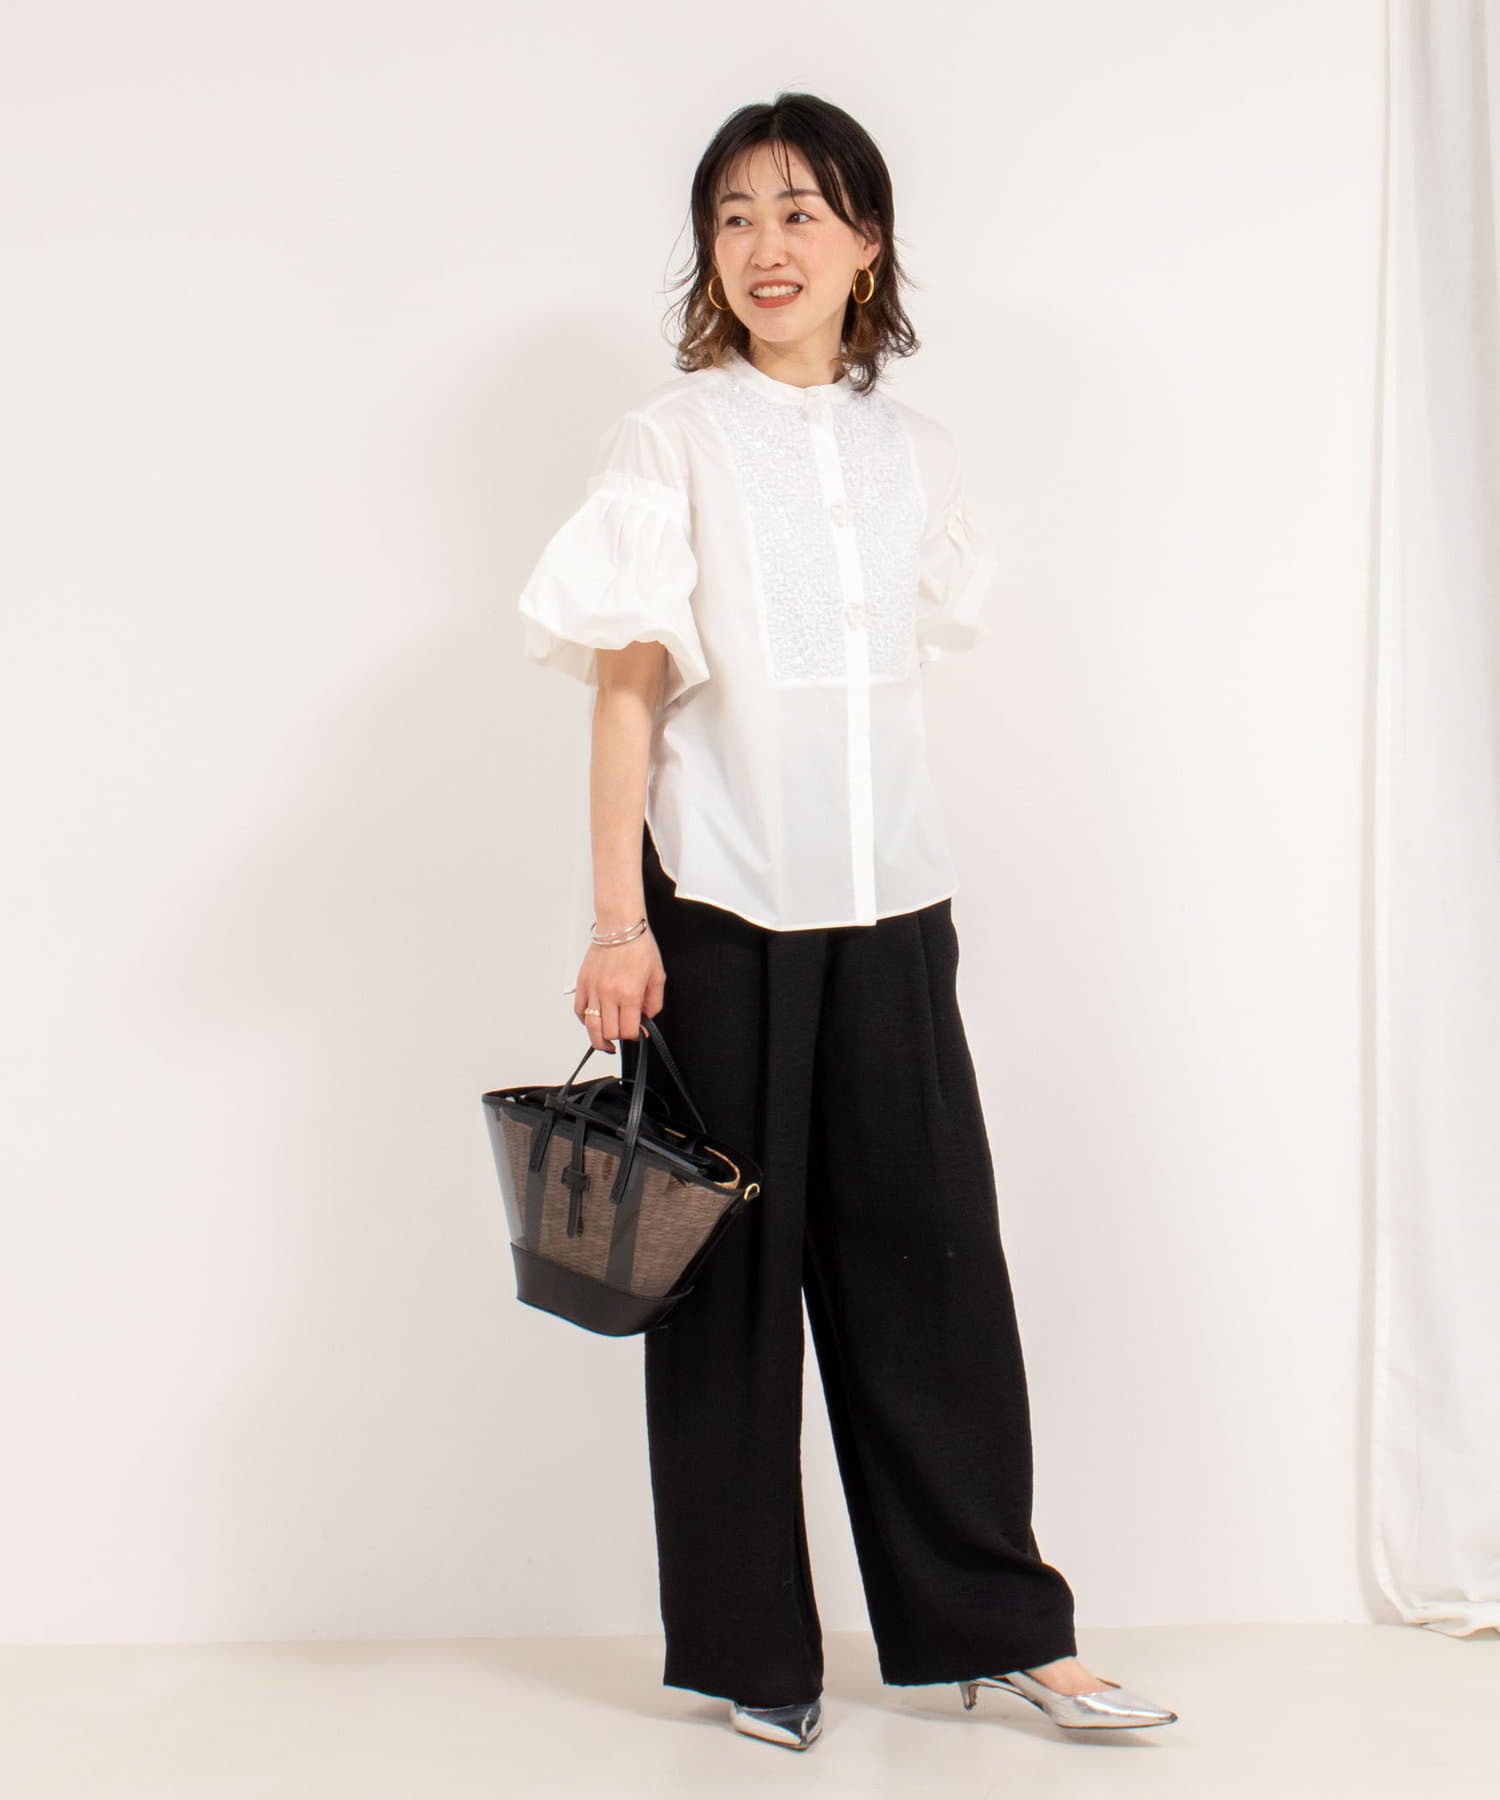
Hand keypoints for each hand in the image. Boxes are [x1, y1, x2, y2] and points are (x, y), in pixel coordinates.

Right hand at [574, 931, 665, 1053]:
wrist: (620, 925)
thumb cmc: (639, 946)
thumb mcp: (657, 976)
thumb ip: (654, 1002)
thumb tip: (647, 1019)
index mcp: (629, 993)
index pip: (629, 1030)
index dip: (635, 1037)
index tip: (638, 1034)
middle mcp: (609, 993)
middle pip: (609, 1032)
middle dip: (618, 1039)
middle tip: (623, 1036)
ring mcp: (593, 989)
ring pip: (591, 1026)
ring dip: (598, 1040)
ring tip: (605, 1044)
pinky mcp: (583, 983)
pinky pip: (579, 1010)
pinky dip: (586, 1021)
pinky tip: (594, 1022)